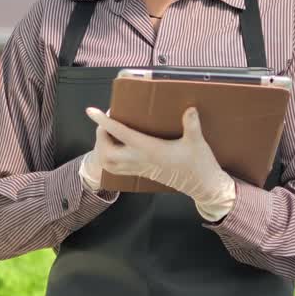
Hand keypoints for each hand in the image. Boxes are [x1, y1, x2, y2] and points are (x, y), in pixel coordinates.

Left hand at [84, 106, 236, 220]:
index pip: (121, 134)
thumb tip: (190, 108)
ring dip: (102, 148)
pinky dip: (109, 157)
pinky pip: (117, 168)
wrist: (202, 187)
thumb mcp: (197, 142)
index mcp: (150, 150)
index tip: (92, 111)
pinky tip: (117, 146)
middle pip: (106, 153)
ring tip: (108, 133)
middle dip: (100, 137)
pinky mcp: (142, 173)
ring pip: (108, 163)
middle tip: (106, 123)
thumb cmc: (199, 165)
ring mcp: (139, 168)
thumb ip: (192, 125)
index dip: (105, 122)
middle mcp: (140, 160)